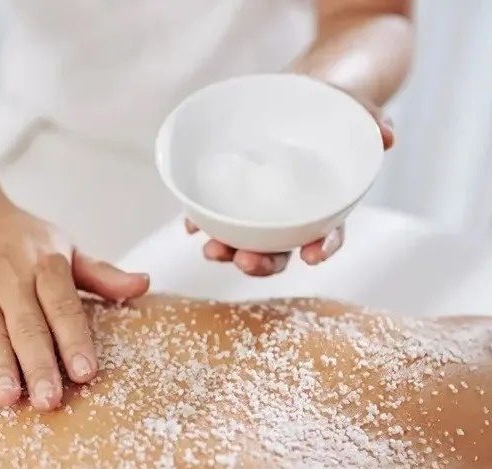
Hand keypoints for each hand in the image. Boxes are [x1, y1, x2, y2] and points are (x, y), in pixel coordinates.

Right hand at [0, 190, 148, 409]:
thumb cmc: (19, 237)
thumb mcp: (64, 247)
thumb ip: (101, 275)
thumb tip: (144, 284)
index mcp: (45, 265)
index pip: (63, 306)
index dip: (74, 340)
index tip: (85, 372)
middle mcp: (10, 277)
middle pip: (27, 326)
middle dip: (39, 365)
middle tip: (49, 401)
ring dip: (0, 367)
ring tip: (10, 399)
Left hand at [187, 97, 393, 275]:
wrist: (302, 93)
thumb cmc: (331, 107)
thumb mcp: (352, 107)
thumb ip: (370, 119)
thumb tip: (388, 136)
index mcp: (324, 205)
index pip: (326, 234)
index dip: (322, 248)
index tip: (313, 256)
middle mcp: (290, 216)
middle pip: (278, 250)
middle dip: (262, 262)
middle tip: (247, 261)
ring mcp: (260, 209)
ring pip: (245, 241)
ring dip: (228, 252)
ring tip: (212, 250)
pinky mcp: (233, 194)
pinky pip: (216, 215)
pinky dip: (202, 222)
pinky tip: (191, 226)